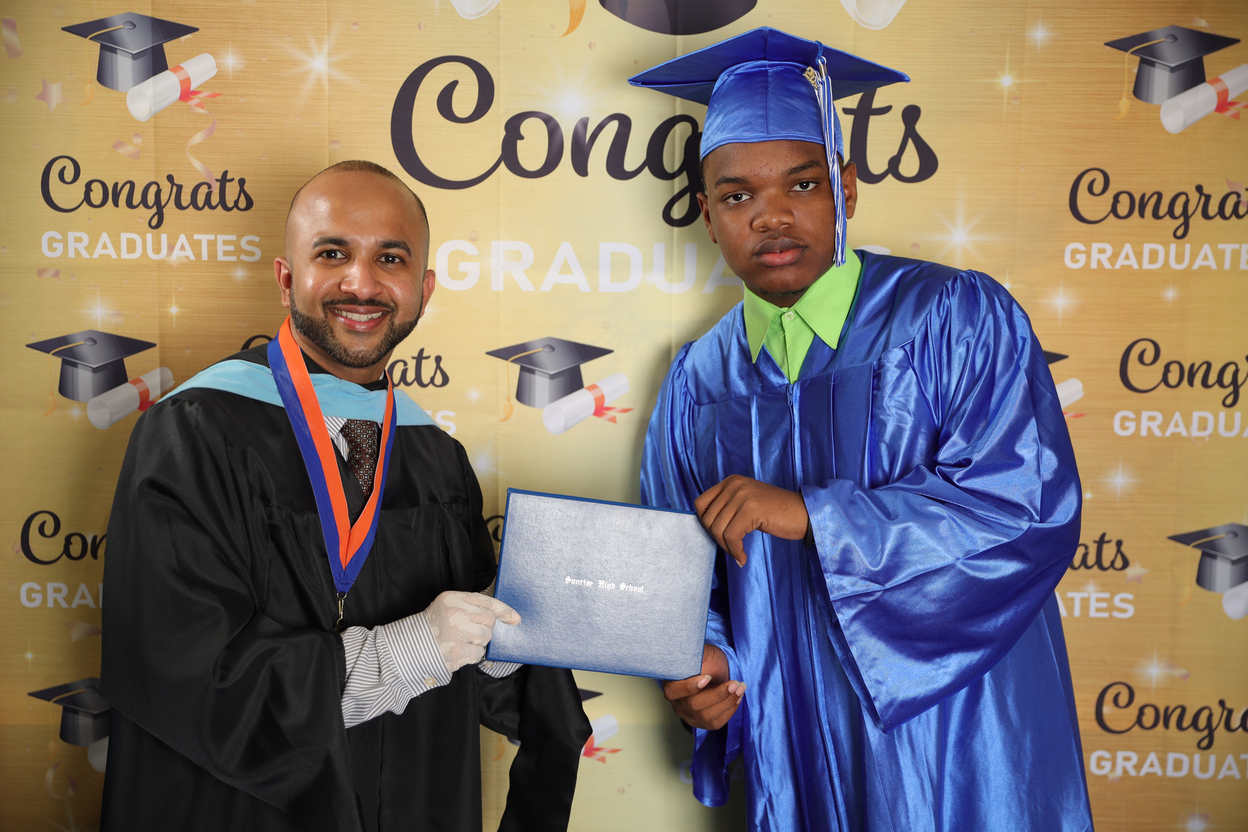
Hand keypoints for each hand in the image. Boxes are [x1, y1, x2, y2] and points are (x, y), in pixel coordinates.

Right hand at [423, 591, 519, 672]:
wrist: (412, 646)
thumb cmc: (436, 625)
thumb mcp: (452, 607)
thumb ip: (477, 607)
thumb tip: (513, 617)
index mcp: (452, 598)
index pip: (485, 601)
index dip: (503, 610)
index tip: (515, 618)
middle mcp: (454, 613)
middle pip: (489, 620)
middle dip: (485, 628)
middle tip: (469, 631)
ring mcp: (455, 633)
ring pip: (485, 637)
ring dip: (478, 641)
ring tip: (462, 640)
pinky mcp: (456, 651)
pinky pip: (478, 653)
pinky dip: (472, 654)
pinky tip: (460, 650)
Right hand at [662, 643, 744, 729]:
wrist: (713, 670)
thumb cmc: (704, 661)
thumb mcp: (699, 653)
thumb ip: (694, 653)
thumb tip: (693, 649)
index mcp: (670, 685)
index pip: (675, 691)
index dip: (690, 687)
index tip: (707, 677)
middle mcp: (677, 703)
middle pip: (694, 705)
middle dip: (718, 694)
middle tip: (734, 683)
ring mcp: (689, 715)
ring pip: (706, 716)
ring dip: (727, 702)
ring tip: (740, 688)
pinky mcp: (702, 722)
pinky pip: (716, 723)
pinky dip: (729, 711)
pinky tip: (737, 698)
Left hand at [694, 475, 808, 565]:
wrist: (805, 514)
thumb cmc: (777, 514)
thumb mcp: (747, 504)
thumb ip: (727, 508)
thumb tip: (705, 526)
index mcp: (731, 481)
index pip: (700, 504)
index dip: (705, 524)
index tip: (719, 536)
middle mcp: (734, 484)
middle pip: (707, 518)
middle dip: (717, 538)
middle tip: (732, 548)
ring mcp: (742, 495)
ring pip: (717, 529)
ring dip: (727, 547)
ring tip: (738, 553)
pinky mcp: (751, 509)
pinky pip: (731, 536)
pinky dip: (735, 551)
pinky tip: (743, 557)